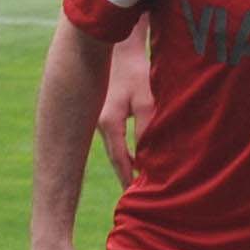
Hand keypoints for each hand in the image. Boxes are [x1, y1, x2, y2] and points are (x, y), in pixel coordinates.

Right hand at [97, 31, 155, 181]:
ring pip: (114, 149)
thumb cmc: (136, 72)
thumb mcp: (146, 100)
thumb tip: (149, 155)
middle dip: (124, 176)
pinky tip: (135, 161)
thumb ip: (148, 127)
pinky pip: (115, 140)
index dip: (127, 177)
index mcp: (109, 122)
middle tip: (134, 198)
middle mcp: (100, 124)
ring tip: (137, 184)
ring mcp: (100, 120)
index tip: (134, 195)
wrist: (121, 52)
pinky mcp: (105, 115)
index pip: (119, 158)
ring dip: (125, 164)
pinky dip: (124, 152)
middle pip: (114, 157)